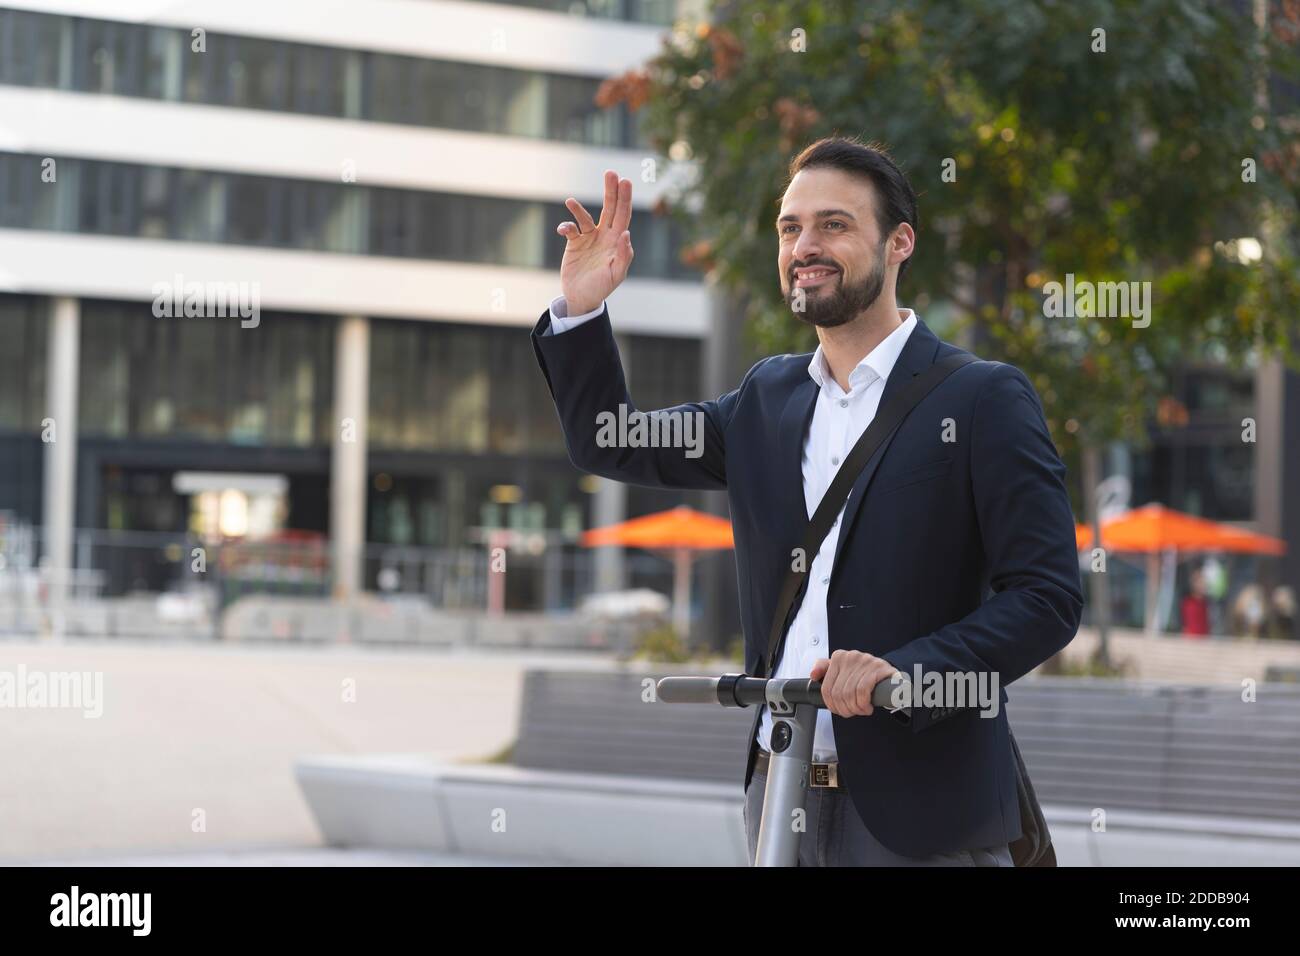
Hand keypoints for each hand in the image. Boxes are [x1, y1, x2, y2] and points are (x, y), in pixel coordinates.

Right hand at [557, 170, 633, 314]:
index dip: (625, 198)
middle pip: (609, 208)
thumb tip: (625, 233)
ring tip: (570, 202)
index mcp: (617, 241)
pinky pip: (570, 229)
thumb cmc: (602, 287)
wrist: (582, 298)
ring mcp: (588, 238)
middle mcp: (604, 235)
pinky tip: (564, 229)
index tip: (625, 182)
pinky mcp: (574, 243)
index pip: (623, 215)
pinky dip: (566, 227)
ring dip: (578, 209)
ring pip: (585, 217)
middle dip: (610, 191)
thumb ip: (623, 255)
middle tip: (611, 173)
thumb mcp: (616, 274)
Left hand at [810, 650, 900, 716]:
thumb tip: (813, 675)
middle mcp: (850, 657)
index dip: (832, 705)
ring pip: (850, 694)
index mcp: (839, 658)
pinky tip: (867, 706)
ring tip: (862, 710)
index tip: (839, 710)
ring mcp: (864, 661)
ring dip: (856, 708)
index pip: (826, 688)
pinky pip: (862, 691)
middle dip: (845, 709)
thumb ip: (825, 670)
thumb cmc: (864, 675)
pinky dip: (863, 703)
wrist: (888, 674)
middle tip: (853, 712)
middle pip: (838, 693)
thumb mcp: (843, 670)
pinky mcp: (877, 668)